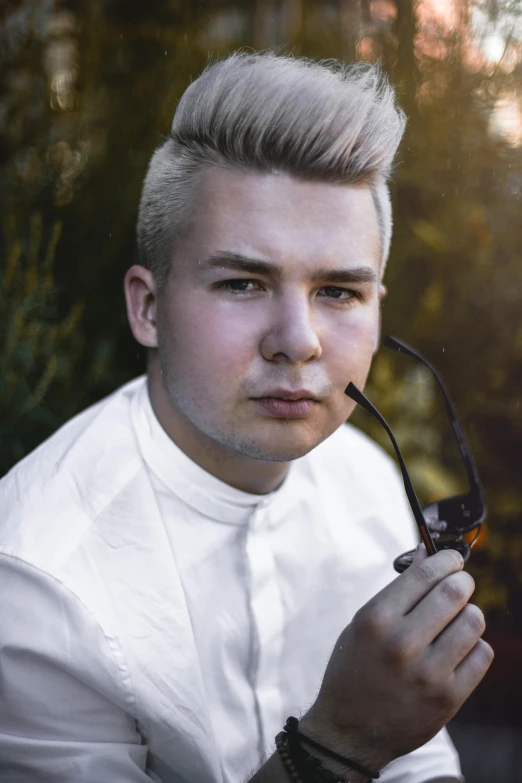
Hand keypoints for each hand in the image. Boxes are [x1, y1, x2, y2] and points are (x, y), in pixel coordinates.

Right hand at [300, 546, 493, 776]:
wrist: (349, 732)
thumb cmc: (354, 668)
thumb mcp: (363, 623)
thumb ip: (398, 591)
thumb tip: (427, 553)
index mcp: (376, 619)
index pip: (425, 573)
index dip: (446, 560)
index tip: (453, 560)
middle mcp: (403, 643)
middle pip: (455, 592)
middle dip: (462, 582)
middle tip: (459, 585)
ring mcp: (428, 673)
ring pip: (474, 621)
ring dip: (468, 615)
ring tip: (455, 622)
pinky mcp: (448, 697)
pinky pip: (482, 654)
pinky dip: (474, 646)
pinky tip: (457, 650)